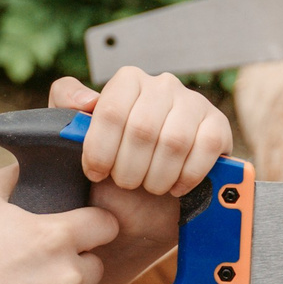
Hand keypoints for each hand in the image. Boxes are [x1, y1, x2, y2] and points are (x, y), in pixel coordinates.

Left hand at [48, 69, 233, 259]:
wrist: (144, 202)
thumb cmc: (110, 164)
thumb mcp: (75, 134)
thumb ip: (64, 105)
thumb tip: (88, 100)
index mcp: (128, 81)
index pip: (111, 112)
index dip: (101, 149)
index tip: (96, 173)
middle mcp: (162, 84)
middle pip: (142, 129)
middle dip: (129, 168)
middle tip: (125, 184)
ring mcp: (193, 103)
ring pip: (173, 141)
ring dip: (157, 176)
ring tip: (149, 187)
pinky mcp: (218, 125)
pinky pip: (205, 148)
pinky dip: (187, 175)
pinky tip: (175, 186)